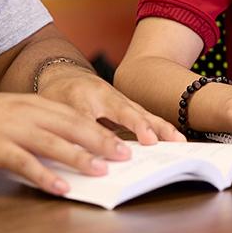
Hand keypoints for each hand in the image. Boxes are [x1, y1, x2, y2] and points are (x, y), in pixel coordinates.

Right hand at [0, 93, 133, 195]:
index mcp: (34, 104)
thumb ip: (39, 128)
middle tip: (124, 155)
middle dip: (100, 141)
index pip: (75, 116)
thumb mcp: (13, 116)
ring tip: (100, 171)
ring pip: (52, 143)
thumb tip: (68, 150)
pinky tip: (60, 187)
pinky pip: (24, 162)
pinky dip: (44, 175)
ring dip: (78, 157)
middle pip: (70, 126)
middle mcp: (26, 113)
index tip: (124, 141)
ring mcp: (10, 129)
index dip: (101, 128)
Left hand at [36, 66, 183, 144]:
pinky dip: (160, 127)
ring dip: (159, 127)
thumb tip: (77, 156)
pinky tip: (175, 139)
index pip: (95, 117)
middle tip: (153, 141)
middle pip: (126, 111)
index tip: (126, 147)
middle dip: (141, 126)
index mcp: (83, 96)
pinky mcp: (129, 106)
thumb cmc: (59, 95)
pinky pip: (146, 116)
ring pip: (141, 113)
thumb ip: (67, 131)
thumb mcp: (54, 111)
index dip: (108, 134)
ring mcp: (120, 100)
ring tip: (177, 140)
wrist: (67, 75)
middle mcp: (105, 95)